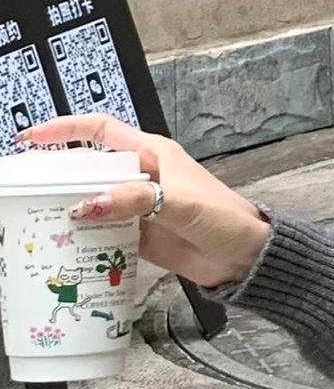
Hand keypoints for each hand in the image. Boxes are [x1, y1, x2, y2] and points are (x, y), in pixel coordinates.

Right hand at [11, 114, 271, 290]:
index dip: (63, 130)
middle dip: (60, 175)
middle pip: (89, 168)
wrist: (250, 258)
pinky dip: (89, 236)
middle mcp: (142, 176)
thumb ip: (134, 200)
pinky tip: (69, 243)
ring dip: (71, 208)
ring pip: (95, 201)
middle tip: (29, 187)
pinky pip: (106, 231)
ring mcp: (140, 206)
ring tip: (40, 216)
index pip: (99, 131)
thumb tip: (87, 204)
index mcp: (152, 154)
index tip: (31, 138)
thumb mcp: (180, 204)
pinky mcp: (142, 235)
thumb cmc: (224, 219)